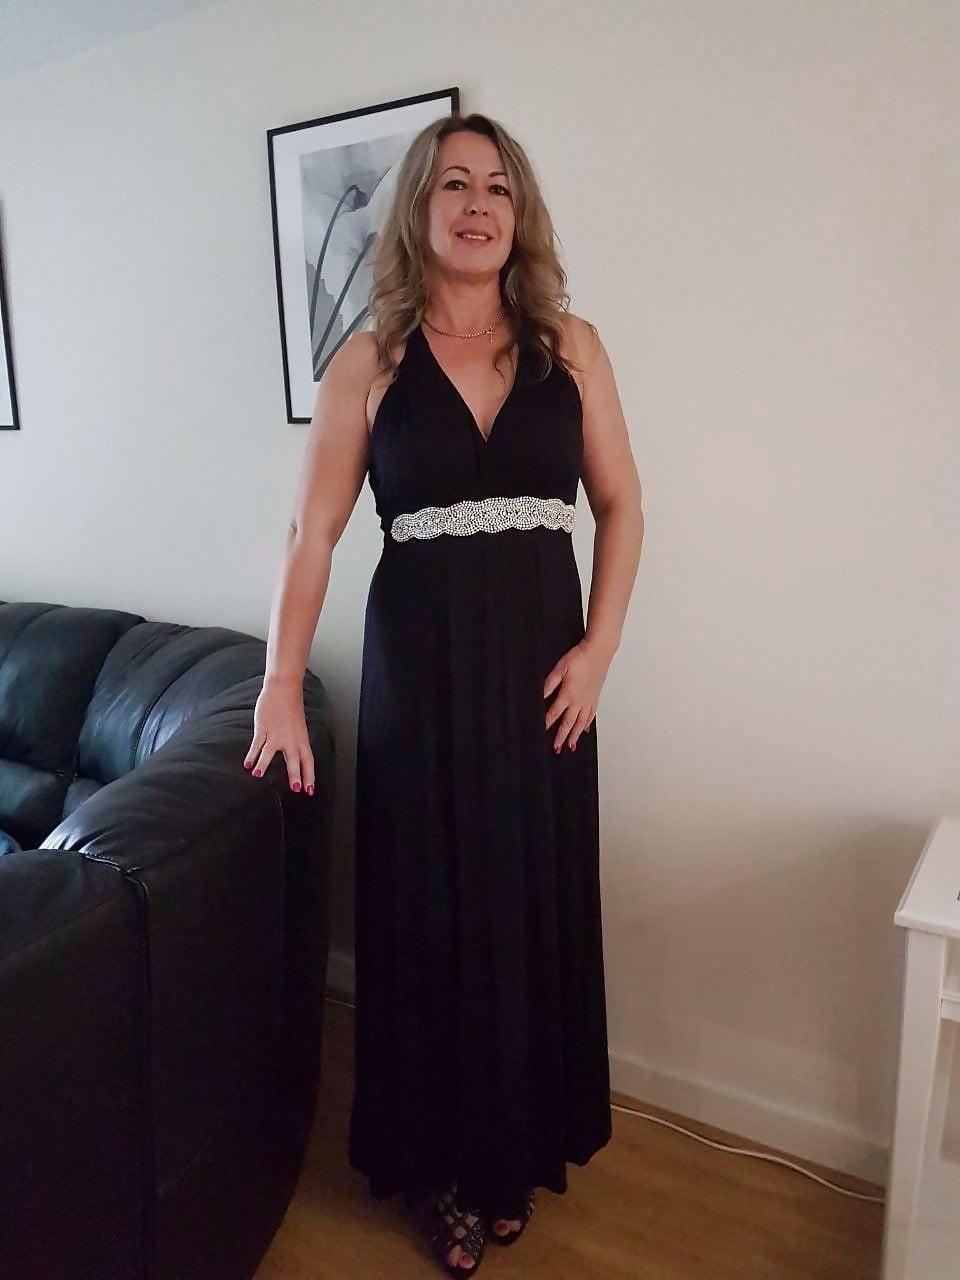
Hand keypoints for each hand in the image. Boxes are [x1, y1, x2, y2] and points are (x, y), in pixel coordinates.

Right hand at [243, 676, 314, 794]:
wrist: (283, 689)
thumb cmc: (291, 706)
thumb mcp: (298, 727)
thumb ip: (295, 742)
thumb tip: (294, 756)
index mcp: (302, 739)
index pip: (308, 761)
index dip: (309, 776)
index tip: (309, 790)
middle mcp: (290, 739)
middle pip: (294, 761)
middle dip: (295, 776)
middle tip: (295, 789)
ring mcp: (276, 734)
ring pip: (269, 753)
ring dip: (264, 765)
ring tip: (258, 775)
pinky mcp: (263, 728)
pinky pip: (257, 744)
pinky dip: (251, 755)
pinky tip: (247, 764)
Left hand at [543, 637, 612, 752]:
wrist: (598, 652)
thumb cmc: (579, 658)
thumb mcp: (560, 668)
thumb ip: (549, 683)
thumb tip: (540, 695)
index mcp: (568, 695)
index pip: (554, 713)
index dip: (547, 723)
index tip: (541, 732)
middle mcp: (579, 701)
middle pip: (568, 723)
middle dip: (562, 737)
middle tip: (557, 749)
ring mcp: (588, 700)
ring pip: (580, 723)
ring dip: (575, 735)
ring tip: (571, 746)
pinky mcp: (595, 697)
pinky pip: (591, 715)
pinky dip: (587, 724)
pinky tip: (584, 730)